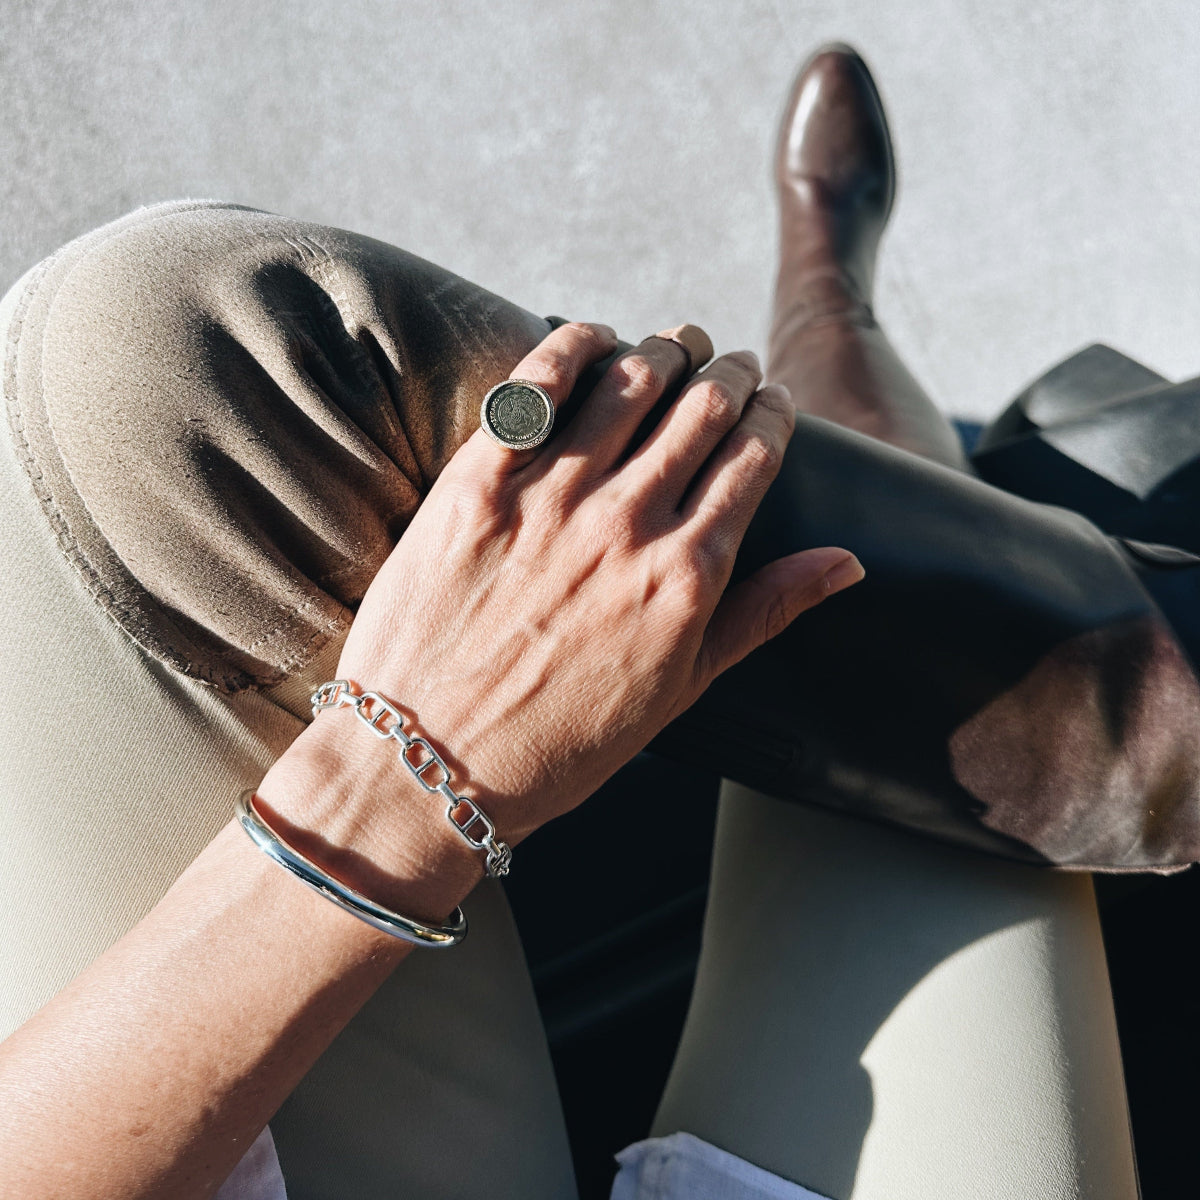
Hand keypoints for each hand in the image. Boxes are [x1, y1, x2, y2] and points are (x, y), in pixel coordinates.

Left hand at [325, 322, 861, 839]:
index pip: (754, 455)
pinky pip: (535, 384)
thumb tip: (846, 562)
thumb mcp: (680, 690)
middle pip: (703, 406)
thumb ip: (763, 613)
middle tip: (730, 365)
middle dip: (730, 372)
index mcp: (687, 575)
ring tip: (675, 344)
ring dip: (666, 348)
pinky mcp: (477, 485)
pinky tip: (594, 337)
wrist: (429, 766)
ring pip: (632, 381)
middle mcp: (627, 524)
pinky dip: (574, 345)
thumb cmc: (559, 744)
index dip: (772, 413)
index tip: (770, 402)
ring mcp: (550, 499)